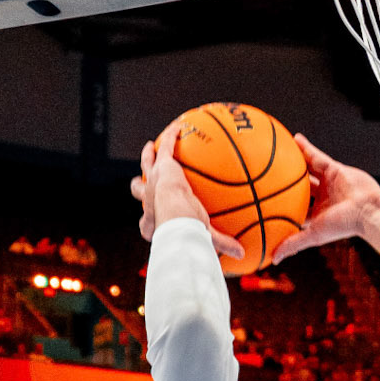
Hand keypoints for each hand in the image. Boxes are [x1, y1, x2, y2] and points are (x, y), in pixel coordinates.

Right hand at [129, 133, 243, 262]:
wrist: (176, 215)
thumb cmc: (186, 231)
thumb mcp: (205, 236)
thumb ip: (222, 242)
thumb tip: (241, 254)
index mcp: (153, 220)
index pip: (147, 223)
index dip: (147, 222)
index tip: (152, 220)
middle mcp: (150, 200)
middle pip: (138, 190)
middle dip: (139, 185)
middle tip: (143, 180)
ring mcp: (153, 180)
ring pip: (146, 164)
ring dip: (148, 155)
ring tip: (152, 146)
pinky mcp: (162, 165)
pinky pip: (167, 146)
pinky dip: (171, 136)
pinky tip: (180, 126)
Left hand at [272, 136, 379, 262]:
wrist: (367, 211)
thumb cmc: (343, 225)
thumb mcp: (313, 235)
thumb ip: (293, 244)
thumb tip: (272, 259)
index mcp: (315, 214)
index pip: (293, 209)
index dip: (280, 205)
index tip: (263, 200)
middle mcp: (320, 198)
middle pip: (298, 188)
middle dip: (284, 181)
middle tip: (266, 173)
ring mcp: (327, 183)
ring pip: (307, 170)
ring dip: (294, 161)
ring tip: (278, 150)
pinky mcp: (334, 169)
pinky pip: (317, 156)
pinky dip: (306, 148)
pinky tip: (294, 139)